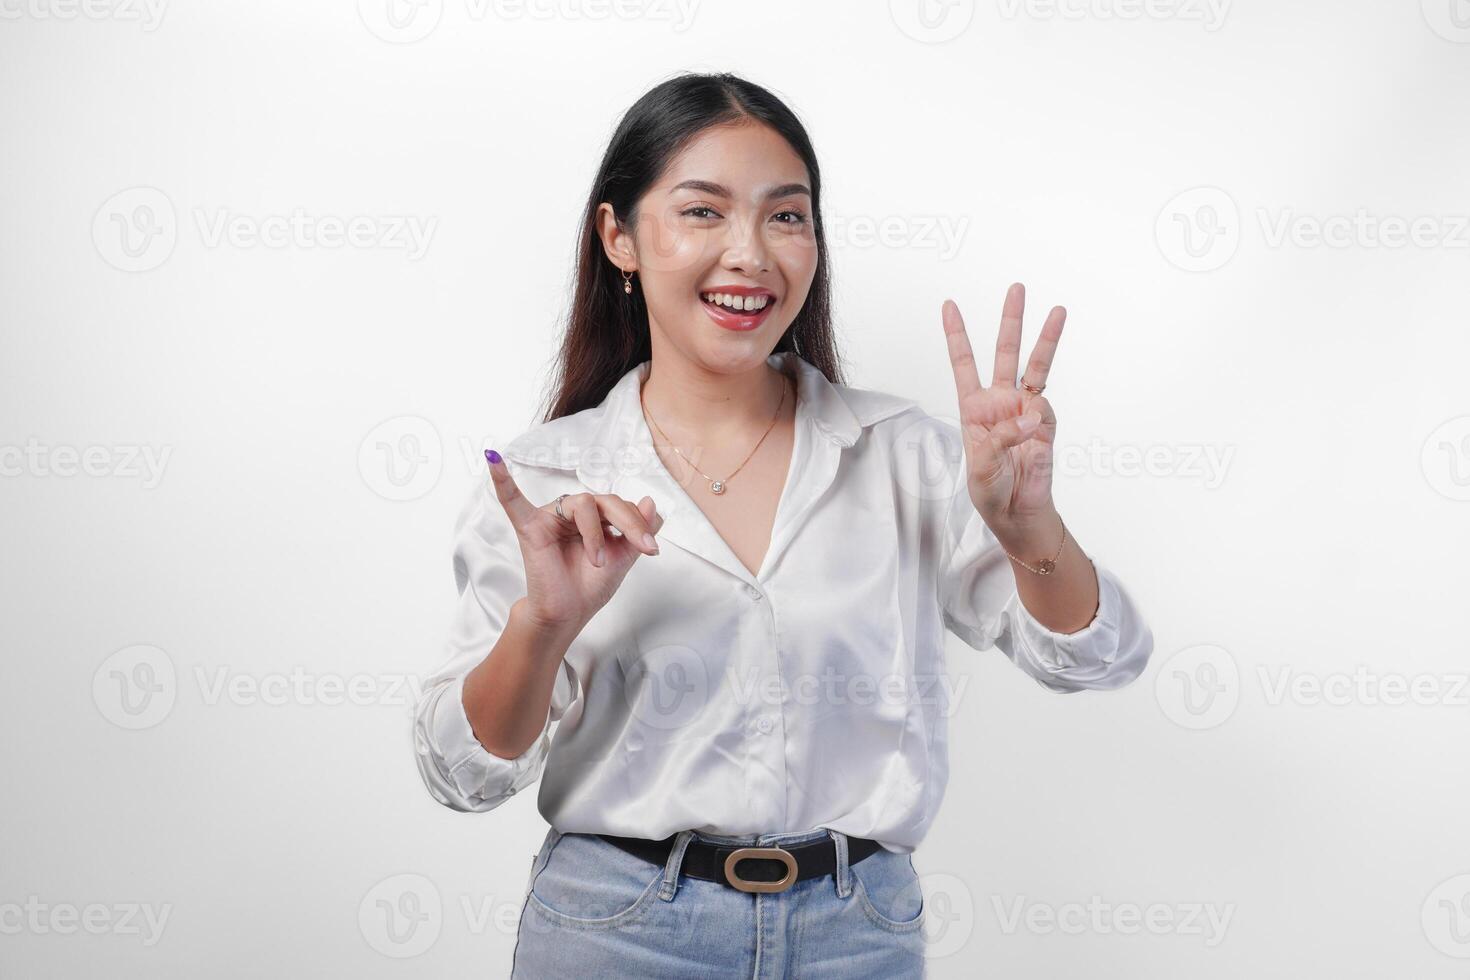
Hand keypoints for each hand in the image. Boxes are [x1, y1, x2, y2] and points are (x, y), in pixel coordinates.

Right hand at [484, 450, 663, 632]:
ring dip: (596, 534)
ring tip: (598, 562)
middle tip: (641, 547)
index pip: (619, 505)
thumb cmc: (589, 587)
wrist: (567, 614)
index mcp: (594, 516)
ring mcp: (550, 516)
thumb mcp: (623, 557)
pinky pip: (512, 499)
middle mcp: (572, 512)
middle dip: (629, 522)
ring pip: (582, 503)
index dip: (639, 524)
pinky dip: (501, 478)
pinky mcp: (530, 526)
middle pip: (604, 500)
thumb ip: (639, 529)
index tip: (652, 549)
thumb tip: (651, 500)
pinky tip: (492, 458)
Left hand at [941, 282, 1064, 541]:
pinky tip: (1032, 435)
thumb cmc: (990, 491)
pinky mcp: (1046, 424)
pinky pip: (1044, 410)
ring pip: (1036, 367)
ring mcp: (1025, 410)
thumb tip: (1031, 416)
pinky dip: (1038, 419)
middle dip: (1010, 321)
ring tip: (1057, 311)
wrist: (1017, 514)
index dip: (957, 335)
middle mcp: (1000, 402)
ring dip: (1045, 339)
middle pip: (1004, 353)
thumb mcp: (981, 467)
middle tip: (1016, 289)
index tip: (949, 306)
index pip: (964, 364)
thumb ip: (1001, 439)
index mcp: (974, 408)